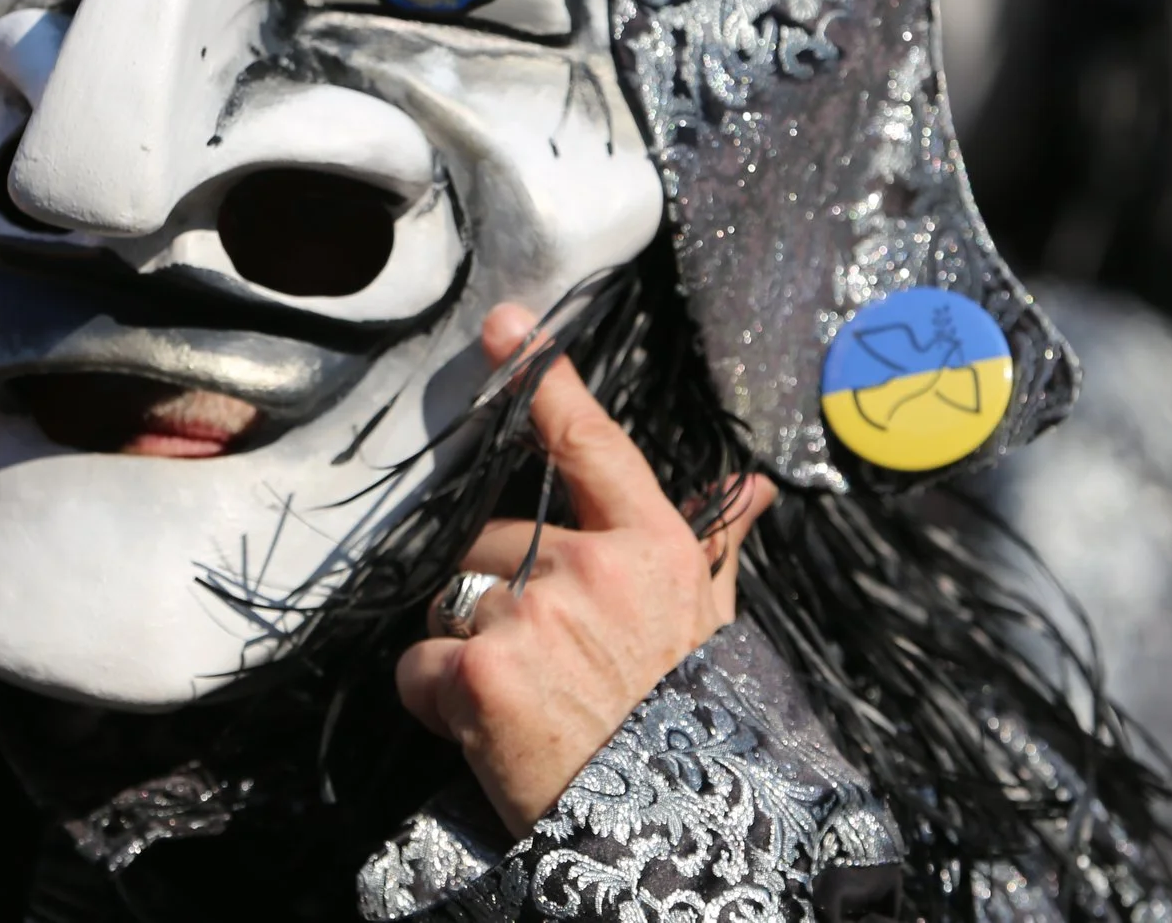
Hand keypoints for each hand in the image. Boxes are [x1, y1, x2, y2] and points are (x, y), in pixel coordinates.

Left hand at [395, 303, 778, 836]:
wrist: (671, 842)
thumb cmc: (692, 727)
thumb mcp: (714, 632)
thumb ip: (717, 547)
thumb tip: (753, 486)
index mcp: (652, 547)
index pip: (592, 444)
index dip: (545, 380)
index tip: (506, 329)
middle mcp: (590, 568)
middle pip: (490, 540)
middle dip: (494, 593)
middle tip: (541, 662)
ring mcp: (532, 615)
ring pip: (447, 598)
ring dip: (461, 645)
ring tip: (520, 699)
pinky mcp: (478, 670)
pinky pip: (418, 662)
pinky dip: (432, 699)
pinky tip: (482, 731)